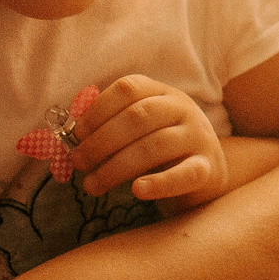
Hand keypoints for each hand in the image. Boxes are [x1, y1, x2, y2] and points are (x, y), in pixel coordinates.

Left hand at [70, 74, 228, 207]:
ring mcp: (198, 137)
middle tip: (78, 162)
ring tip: (92, 185)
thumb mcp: (142, 128)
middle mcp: (183, 109)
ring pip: (154, 146)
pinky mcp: (208, 168)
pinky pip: (184, 174)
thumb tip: (70, 132)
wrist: (208, 172)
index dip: (98, 108)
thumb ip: (112, 124)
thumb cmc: (163, 148)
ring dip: (116, 167)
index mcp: (163, 93)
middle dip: (101, 140)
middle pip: (138, 116)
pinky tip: (136, 191)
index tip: (76, 133)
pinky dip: (159, 183)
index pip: (128, 89)